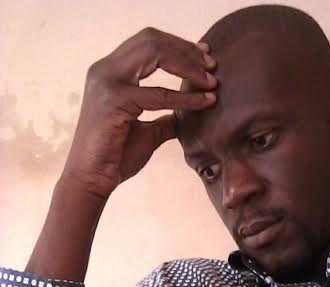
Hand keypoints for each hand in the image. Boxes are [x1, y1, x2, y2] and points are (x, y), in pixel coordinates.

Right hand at [61, 27, 216, 198]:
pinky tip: (205, 102)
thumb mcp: (147, 132)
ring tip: (211, 81)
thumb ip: (165, 119)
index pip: (147, 43)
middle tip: (212, 64)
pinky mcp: (114, 100)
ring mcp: (107, 82)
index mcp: (110, 72)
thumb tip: (186, 116)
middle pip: (152, 40)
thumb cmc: (116, 157)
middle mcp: (105, 70)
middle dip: (186, 49)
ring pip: (155, 55)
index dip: (179, 45)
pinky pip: (160, 94)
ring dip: (188, 65)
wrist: (92, 179)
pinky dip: (187, 97)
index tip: (205, 55)